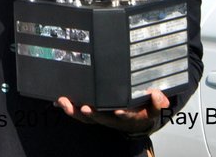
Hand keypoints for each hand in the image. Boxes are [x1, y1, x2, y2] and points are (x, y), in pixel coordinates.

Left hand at [55, 88, 169, 134]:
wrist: (132, 120)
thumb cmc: (141, 110)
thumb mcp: (153, 108)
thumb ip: (158, 102)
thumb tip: (158, 94)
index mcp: (128, 117)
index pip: (126, 116)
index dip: (123, 114)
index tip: (119, 111)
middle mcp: (111, 118)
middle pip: (100, 118)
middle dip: (91, 114)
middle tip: (84, 107)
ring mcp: (99, 116)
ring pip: (85, 117)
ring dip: (74, 111)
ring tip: (64, 102)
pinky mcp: (90, 111)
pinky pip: (77, 111)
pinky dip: (67, 107)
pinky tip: (58, 101)